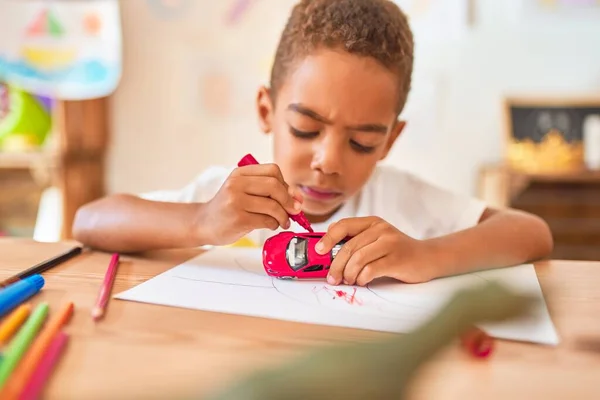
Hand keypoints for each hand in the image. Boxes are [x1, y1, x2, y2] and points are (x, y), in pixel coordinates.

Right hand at [197, 164, 302, 244]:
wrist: (203, 223)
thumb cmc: (228, 208)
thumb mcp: (243, 191)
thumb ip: (268, 190)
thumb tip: (298, 198)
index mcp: (240, 174)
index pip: (273, 170)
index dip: (286, 184)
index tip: (290, 196)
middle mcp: (236, 184)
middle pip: (275, 186)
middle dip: (289, 200)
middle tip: (294, 211)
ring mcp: (236, 201)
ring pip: (273, 205)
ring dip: (283, 216)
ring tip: (283, 222)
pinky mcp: (238, 219)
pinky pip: (266, 220)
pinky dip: (274, 224)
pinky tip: (272, 226)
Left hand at [315, 216, 431, 285]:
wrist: (427, 258)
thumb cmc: (397, 252)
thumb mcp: (376, 240)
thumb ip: (357, 241)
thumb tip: (327, 247)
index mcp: (372, 223)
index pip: (343, 225)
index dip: (328, 238)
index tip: (319, 251)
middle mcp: (380, 230)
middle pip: (348, 247)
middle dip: (336, 266)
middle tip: (332, 278)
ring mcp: (390, 243)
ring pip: (357, 260)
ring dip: (348, 274)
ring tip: (348, 281)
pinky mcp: (396, 259)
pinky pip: (370, 270)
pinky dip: (362, 278)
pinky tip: (362, 281)